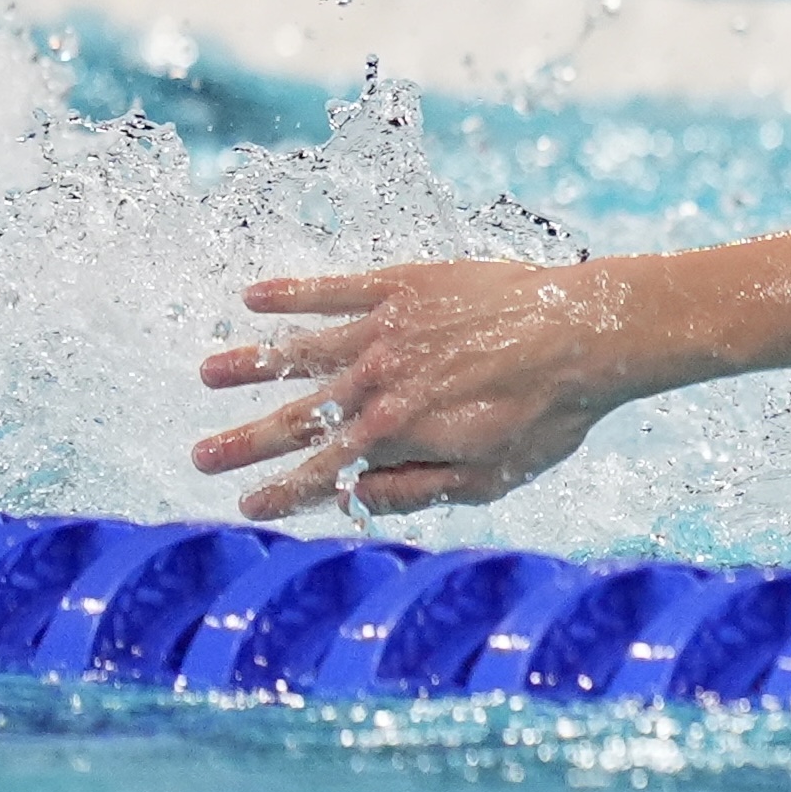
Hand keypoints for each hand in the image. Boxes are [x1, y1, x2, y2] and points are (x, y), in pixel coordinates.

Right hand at [192, 260, 650, 519]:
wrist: (589, 332)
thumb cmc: (549, 412)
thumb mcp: (489, 476)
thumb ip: (416, 489)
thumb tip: (354, 502)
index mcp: (397, 432)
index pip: (323, 471)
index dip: (283, 492)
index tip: (247, 506)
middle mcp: (378, 380)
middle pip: (297, 415)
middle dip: (247, 440)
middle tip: (201, 456)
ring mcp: (386, 329)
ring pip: (301, 349)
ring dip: (252, 363)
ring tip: (209, 374)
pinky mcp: (405, 285)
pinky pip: (334, 290)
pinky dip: (292, 294)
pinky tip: (254, 298)